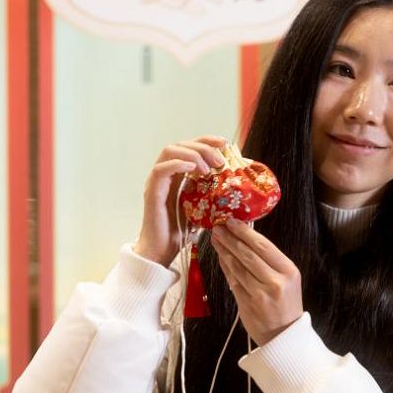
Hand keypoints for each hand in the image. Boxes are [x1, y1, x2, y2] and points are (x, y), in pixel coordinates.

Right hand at [134, 137, 226, 266]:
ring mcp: (158, 181)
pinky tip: (193, 169)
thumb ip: (215, 194)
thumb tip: (240, 187)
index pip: (190, 147)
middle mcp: (166, 174)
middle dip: (203, 147)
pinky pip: (160, 170)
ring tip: (208, 168)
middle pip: (181, 145)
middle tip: (220, 160)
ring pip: (169, 151)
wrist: (163, 251)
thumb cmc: (182, 232)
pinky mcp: (152, 192)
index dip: (207, 140)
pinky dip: (177, 164)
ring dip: (192, 154)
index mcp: (178, 174)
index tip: (225, 143)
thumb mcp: (205, 208)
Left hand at [211, 218, 302, 345]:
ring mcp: (259, 294)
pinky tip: (220, 256)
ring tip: (216, 238)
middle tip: (217, 226)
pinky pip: (232, 280)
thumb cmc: (286, 302)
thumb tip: (246, 237)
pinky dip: (225, 267)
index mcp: (288, 271)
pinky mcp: (246, 304)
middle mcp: (274, 282)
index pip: (263, 246)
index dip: (245, 232)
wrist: (285, 334)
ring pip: (237, 267)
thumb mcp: (288, 279)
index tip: (231, 221)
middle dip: (230, 238)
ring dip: (224, 250)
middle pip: (248, 255)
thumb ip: (270, 261)